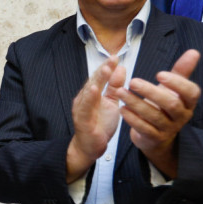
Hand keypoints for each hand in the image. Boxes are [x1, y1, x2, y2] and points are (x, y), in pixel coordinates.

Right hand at [66, 55, 124, 181]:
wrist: (90, 147)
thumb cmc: (99, 124)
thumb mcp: (111, 103)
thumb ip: (115, 87)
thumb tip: (120, 68)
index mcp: (92, 94)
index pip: (100, 77)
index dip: (108, 66)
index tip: (117, 56)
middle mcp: (85, 99)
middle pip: (94, 81)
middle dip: (103, 69)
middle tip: (113, 58)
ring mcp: (82, 109)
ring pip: (89, 91)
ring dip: (97, 80)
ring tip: (106, 69)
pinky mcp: (82, 120)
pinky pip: (85, 107)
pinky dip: (89, 98)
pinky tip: (95, 89)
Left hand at [116, 49, 200, 178]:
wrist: (156, 134)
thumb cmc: (164, 105)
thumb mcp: (172, 88)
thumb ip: (181, 70)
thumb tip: (194, 51)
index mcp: (188, 102)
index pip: (191, 92)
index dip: (177, 83)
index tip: (159, 74)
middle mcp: (182, 116)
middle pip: (171, 104)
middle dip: (151, 92)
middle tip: (132, 81)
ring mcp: (169, 129)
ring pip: (154, 116)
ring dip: (136, 103)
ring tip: (120, 92)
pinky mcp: (155, 138)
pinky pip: (144, 129)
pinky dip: (132, 118)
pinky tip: (122, 108)